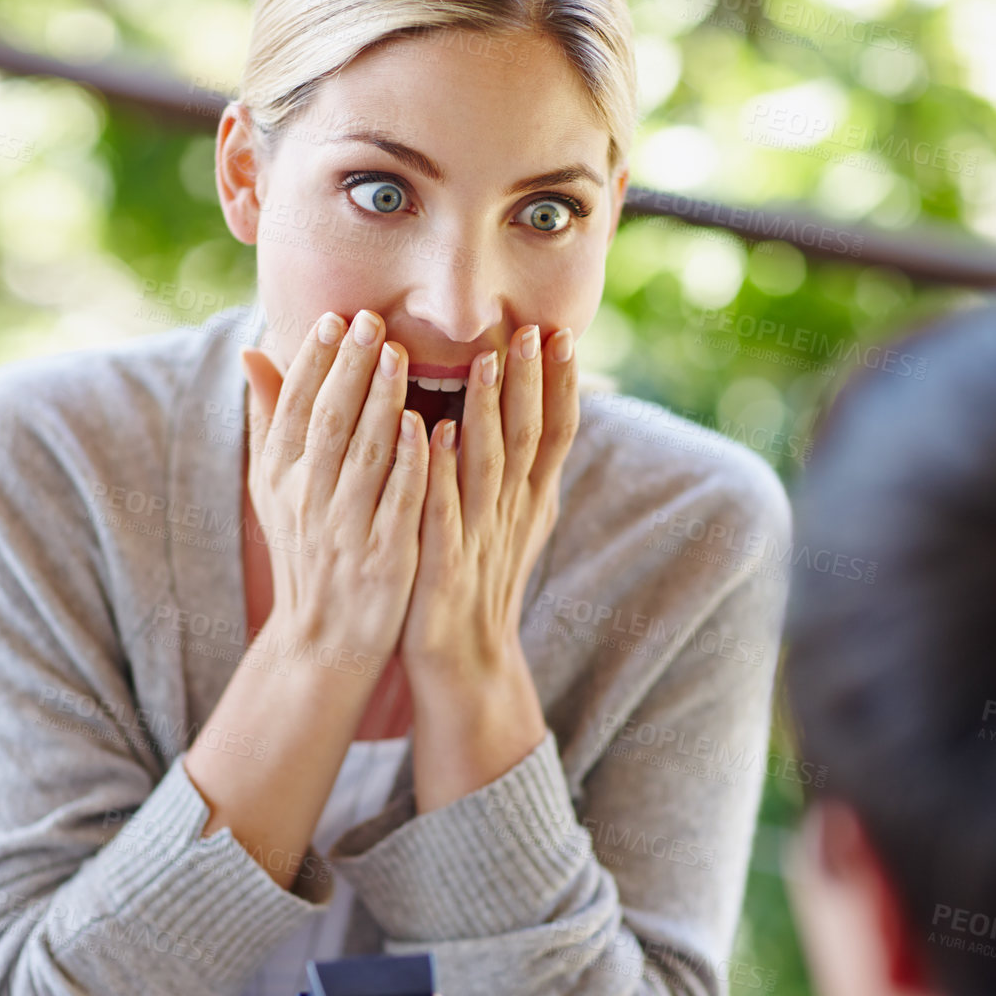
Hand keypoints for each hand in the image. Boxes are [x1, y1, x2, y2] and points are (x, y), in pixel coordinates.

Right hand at [241, 310, 428, 667]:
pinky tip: (429, 427)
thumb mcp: (274, 490)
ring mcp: (345, 530)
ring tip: (401, 355)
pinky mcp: (385, 558)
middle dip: (349, 368)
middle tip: (372, 320)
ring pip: (364, 455)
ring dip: (382, 402)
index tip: (335, 318)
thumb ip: (269, 420)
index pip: (295, 407)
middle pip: (328, 422)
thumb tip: (251, 351)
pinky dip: (412, 464)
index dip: (313, 362)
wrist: (321, 642)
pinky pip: (399, 502)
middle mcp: (307, 500)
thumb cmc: (306, 551)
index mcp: (279, 478)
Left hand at [397, 325, 577, 680]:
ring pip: (488, 465)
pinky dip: (440, 471)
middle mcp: (513, 513)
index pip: (554, 432)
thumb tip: (526, 415)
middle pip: (528, 437)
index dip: (562, 384)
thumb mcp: (509, 524)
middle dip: (532, 382)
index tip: (562, 332)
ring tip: (486, 363)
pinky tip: (433, 434)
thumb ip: (516, 472)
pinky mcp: (445, 565)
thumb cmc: (477, 585)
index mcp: (529, 501)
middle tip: (533, 330)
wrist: (466, 664)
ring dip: (488, 412)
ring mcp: (481, 539)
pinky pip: (443, 511)